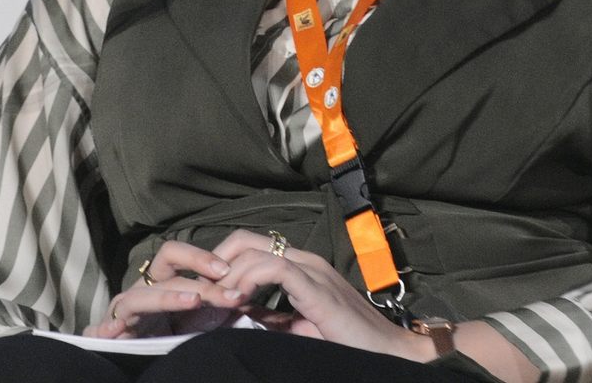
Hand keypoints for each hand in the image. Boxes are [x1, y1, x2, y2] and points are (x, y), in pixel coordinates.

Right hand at [83, 239, 251, 338]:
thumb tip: (250, 304)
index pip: (178, 256)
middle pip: (165, 266)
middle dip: (198, 274)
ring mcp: (124, 310)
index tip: (229, 271)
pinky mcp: (107, 334)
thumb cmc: (168, 336)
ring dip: (168, 298)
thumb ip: (218, 311)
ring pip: (141, 296)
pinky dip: (107, 328)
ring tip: (194, 301)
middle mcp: (142, 289)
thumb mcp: (197, 322)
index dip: (201, 258)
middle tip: (228, 291)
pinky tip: (116, 330)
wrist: (133, 360)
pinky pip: (103, 328)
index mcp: (162, 282)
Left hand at [208, 230, 432, 361]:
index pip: (250, 247)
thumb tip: (236, 315)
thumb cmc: (346, 343)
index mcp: (299, 267)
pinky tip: (238, 299)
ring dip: (228, 273)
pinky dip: (249, 279)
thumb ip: (269, 318)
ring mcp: (311, 268)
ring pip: (255, 250)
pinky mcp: (316, 285)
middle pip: (246, 239)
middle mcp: (304, 260)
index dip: (223, 263)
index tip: (206, 290)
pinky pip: (274, 266)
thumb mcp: (297, 328)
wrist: (387, 352)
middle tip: (203, 288)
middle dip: (217, 259)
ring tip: (217, 298)